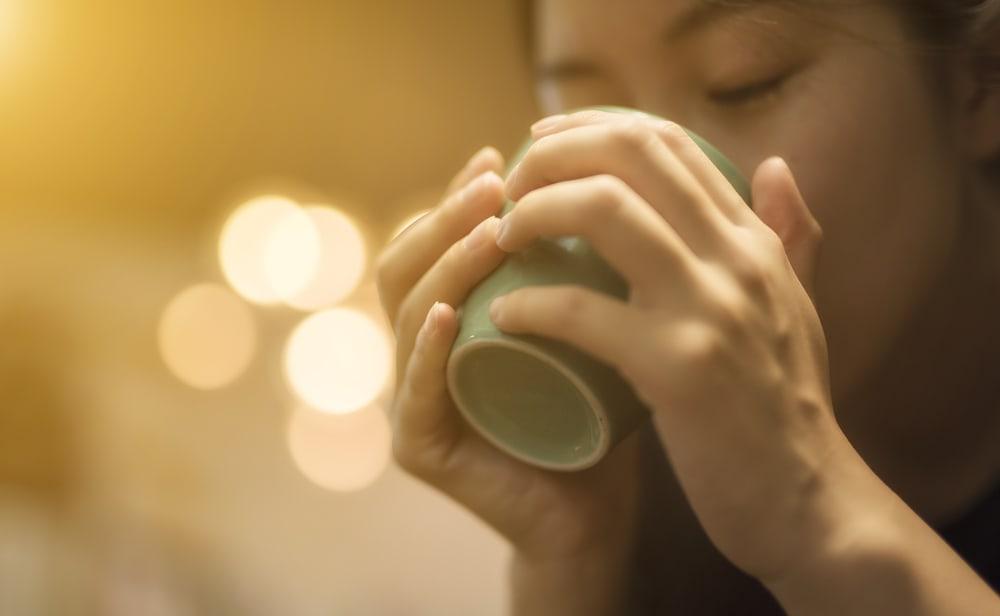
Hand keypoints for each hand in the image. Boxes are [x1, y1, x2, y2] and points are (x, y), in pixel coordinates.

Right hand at [375, 146, 642, 573]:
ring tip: (491, 231)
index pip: (433, 243)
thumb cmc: (599, 410)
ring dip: (445, 266)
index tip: (505, 154)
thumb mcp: (591, 317)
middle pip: (407, 266)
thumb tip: (609, 177)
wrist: (597, 510)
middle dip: (447, 216)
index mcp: (449, 320)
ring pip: (408, 315)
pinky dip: (427, 351)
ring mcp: (415, 400)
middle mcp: (421, 353)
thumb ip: (582, 262)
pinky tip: (448, 314)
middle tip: (495, 180)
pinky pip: (416, 393)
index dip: (457, 195)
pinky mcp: (421, 450)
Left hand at [490, 109, 852, 582]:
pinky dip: (529, 305)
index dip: (593, 125)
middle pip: (631, 154)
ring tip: (500, 239)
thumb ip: (790, 234)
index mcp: (754, 241)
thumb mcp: (796, 306)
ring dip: (534, 212)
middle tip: (510, 186)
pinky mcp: (679, 369)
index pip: (668, 143)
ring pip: (603, 209)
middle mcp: (736, 259)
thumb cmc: (786, 407)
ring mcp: (709, 310)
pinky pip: (582, 311)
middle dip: (553, 153)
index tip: (540, 141)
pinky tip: (502, 316)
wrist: (808, 501)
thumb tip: (776, 166)